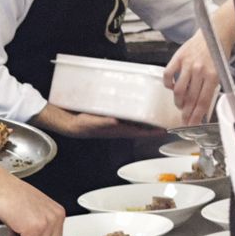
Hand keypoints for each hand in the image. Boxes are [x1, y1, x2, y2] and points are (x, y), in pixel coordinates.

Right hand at [38, 104, 167, 142]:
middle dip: (151, 123)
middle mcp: (119, 127)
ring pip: (134, 120)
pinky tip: (132, 104)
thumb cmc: (82, 125)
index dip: (152, 131)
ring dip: (143, 116)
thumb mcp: (93, 123)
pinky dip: (132, 110)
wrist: (70, 123)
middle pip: (140, 126)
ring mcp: (115, 123)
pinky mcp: (110, 117)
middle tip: (162, 116)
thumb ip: (105, 122)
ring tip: (152, 109)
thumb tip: (116, 121)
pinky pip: (125, 114)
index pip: (139, 131)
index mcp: (118, 130)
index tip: (164, 129)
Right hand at [163, 33, 218, 124]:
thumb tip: (203, 107)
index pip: (203, 102)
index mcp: (213, 75)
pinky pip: (168, 75)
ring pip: (178, 90)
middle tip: (184, 120)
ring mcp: (188, 64)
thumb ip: (211, 88)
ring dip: (178, 101)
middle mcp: (200, 70)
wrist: (215, 31)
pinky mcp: (178, 57)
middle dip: (186, 113)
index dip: (196, 116)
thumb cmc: (218, 52)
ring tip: (180, 104)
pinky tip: (172, 87)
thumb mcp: (220, 71)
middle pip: (190, 99)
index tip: (192, 124)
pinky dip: (168, 84)